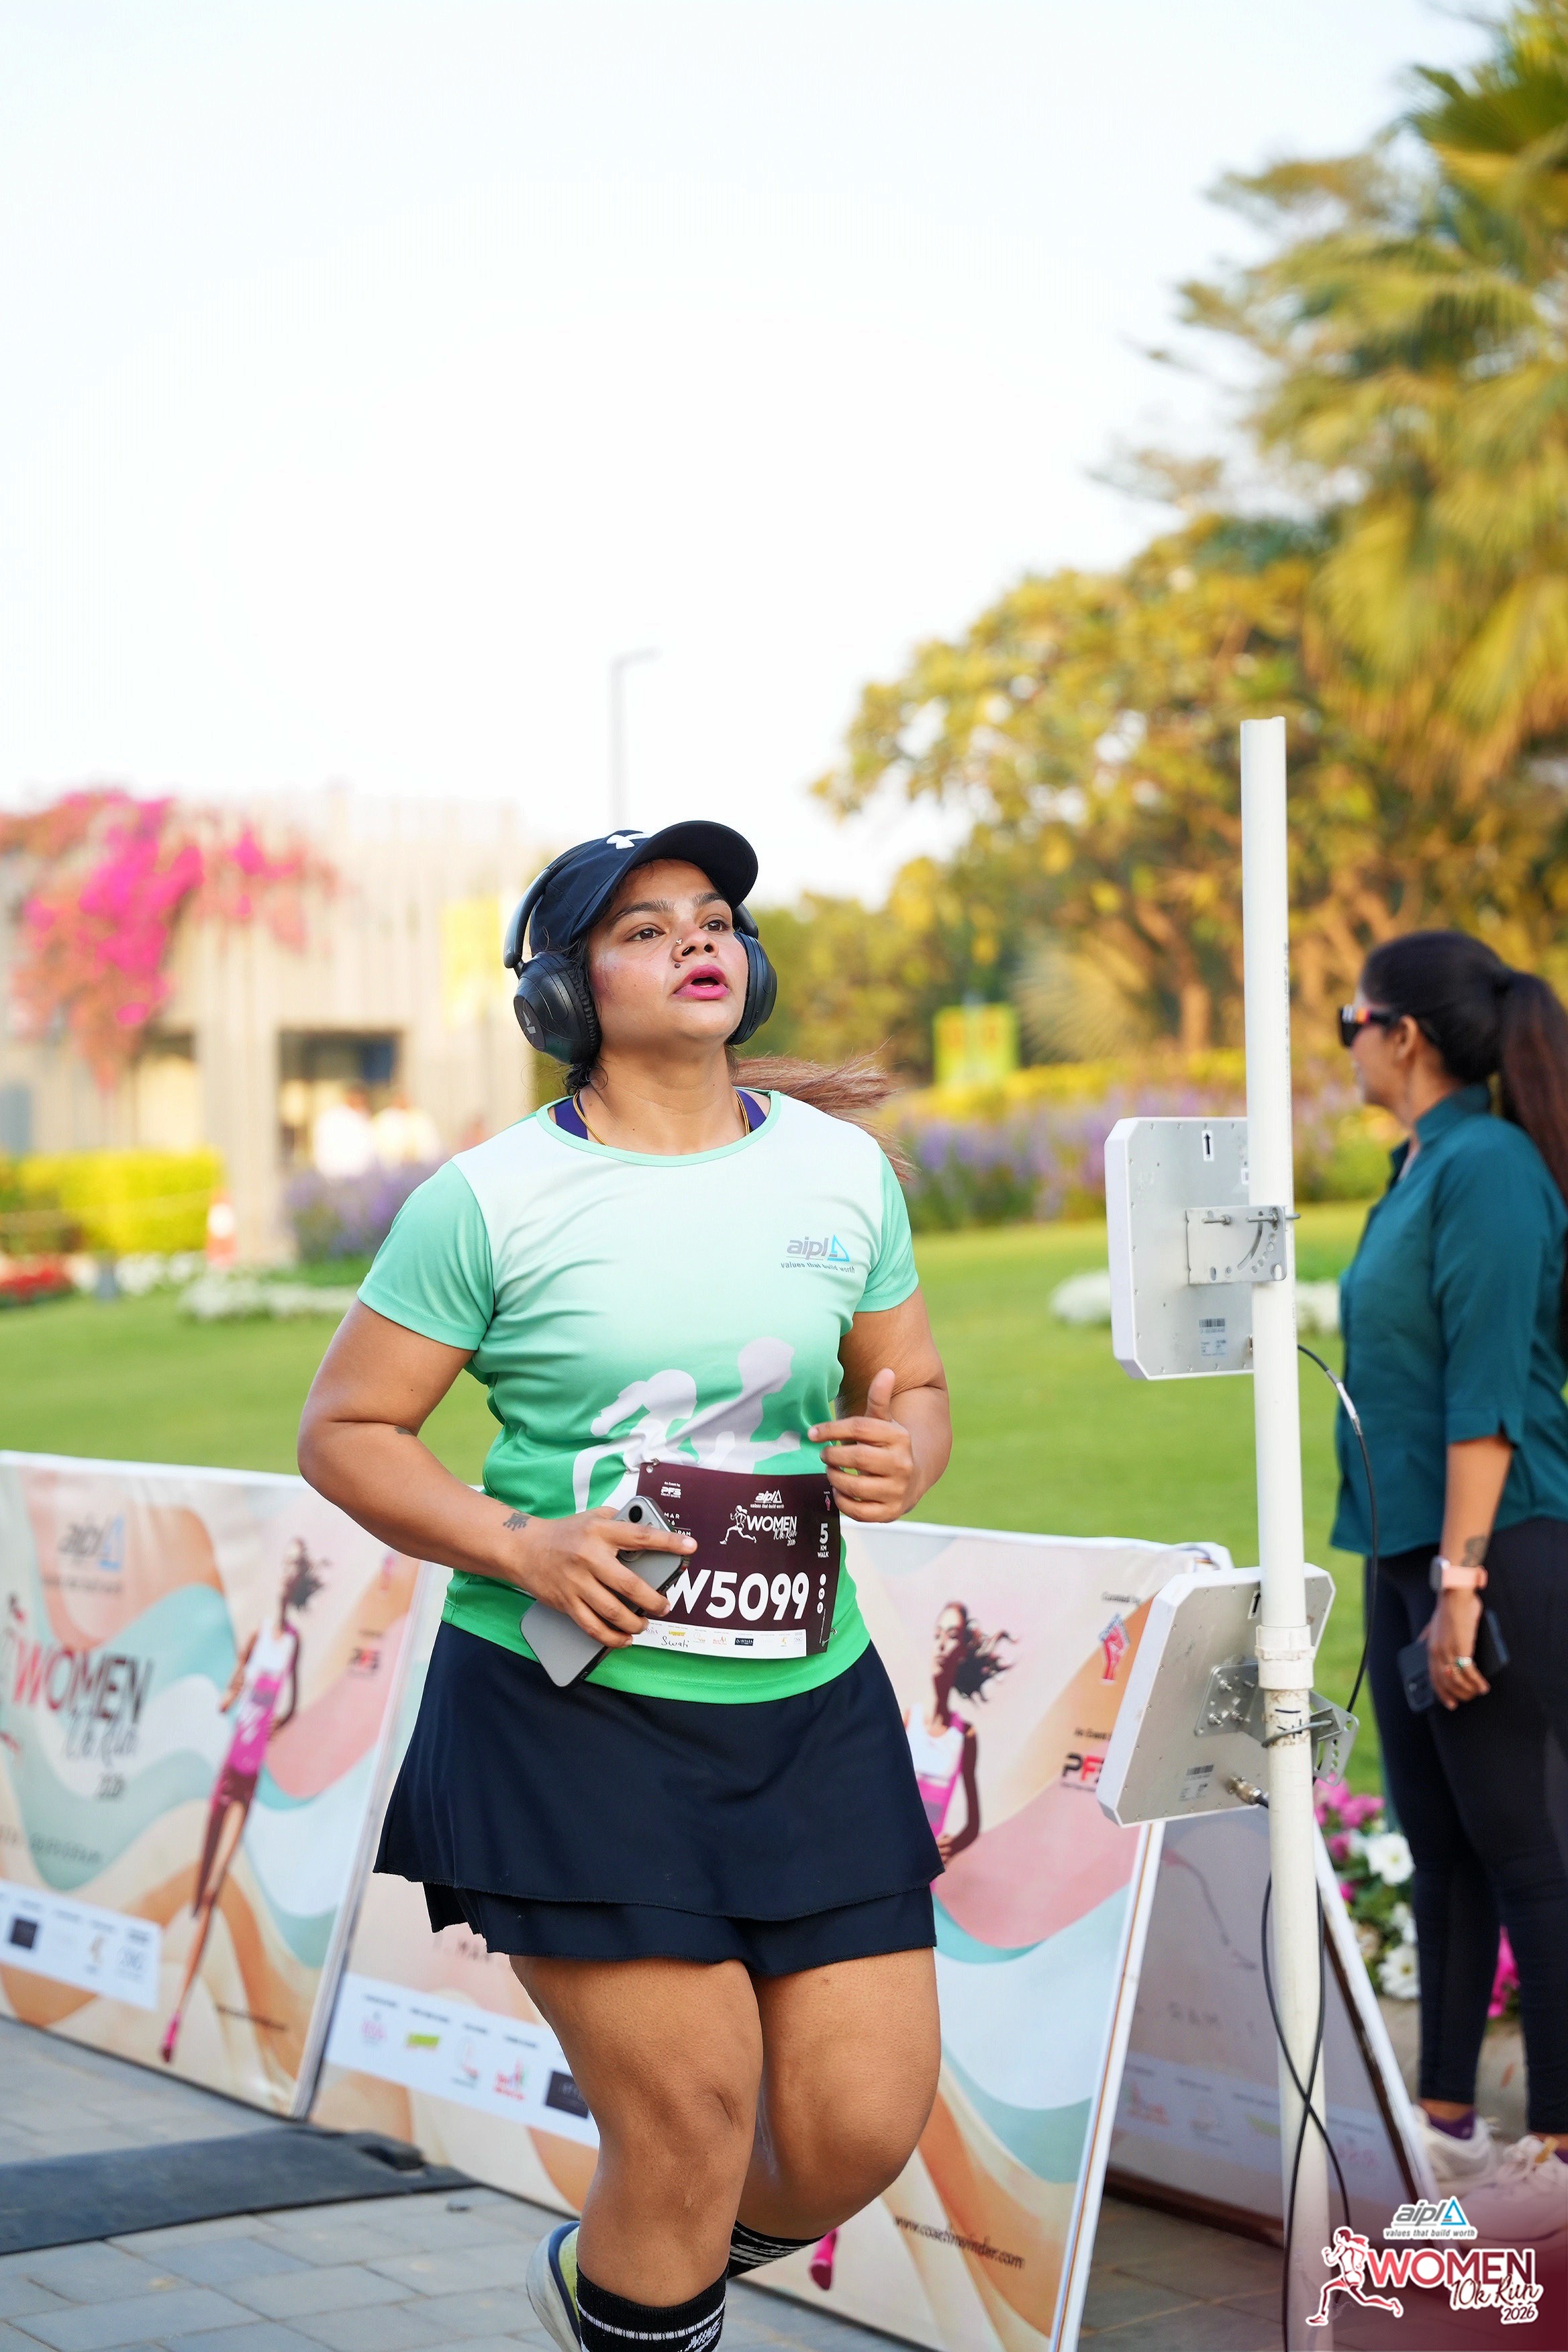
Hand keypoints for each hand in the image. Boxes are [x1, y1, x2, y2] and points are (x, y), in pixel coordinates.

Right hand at [509, 1508, 693, 1648]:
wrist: (524, 1548)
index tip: (690, 1547)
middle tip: (665, 1605)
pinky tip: (624, 1638)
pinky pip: (593, 1627)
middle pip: (630, 1585)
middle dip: (654, 1600)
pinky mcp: (567, 1603)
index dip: (668, 1542)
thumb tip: (652, 1532)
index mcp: (600, 1532)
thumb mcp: (594, 1517)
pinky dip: (612, 1638)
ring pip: (613, 1611)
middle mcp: (590, 1557)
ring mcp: (577, 1583)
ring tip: (645, 1622)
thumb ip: (621, 1522)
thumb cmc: (565, 1533)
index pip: (641, 1536)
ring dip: (635, 1622)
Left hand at [810, 1368, 919, 1521]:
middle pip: (857, 1457)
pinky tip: (840, 1491)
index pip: (860, 1428)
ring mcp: (897, 1490)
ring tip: (831, 1471)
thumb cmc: (887, 1447)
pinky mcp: (890, 1513)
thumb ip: (879, 1400)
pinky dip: (842, 1501)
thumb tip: (887, 1371)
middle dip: (833, 1456)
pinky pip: (858, 1511)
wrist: (912, 1480)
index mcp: (899, 1437)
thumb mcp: (883, 1423)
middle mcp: (902, 1464)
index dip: (832, 1429)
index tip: (812, 1433)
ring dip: (834, 1478)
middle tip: (824, 1455)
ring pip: (855, 1485)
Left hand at [1426, 1591, 1488, 1708]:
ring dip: (1469, 1690)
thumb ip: (1427, 1634)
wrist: (1456, 1596)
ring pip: (1457, 1680)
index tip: (1450, 1702)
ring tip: (1478, 1692)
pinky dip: (1477, 1682)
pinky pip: (1470, 1673)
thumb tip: (1421, 1640)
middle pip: (1446, 1682)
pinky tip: (1483, 1686)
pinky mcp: (1462, 1648)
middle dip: (1457, 1694)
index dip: (1442, 1692)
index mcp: (1430, 1648)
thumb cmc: (1449, 1608)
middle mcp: (1437, 1653)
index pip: (1434, 1677)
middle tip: (1467, 1699)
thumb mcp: (1432, 1624)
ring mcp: (1449, 1651)